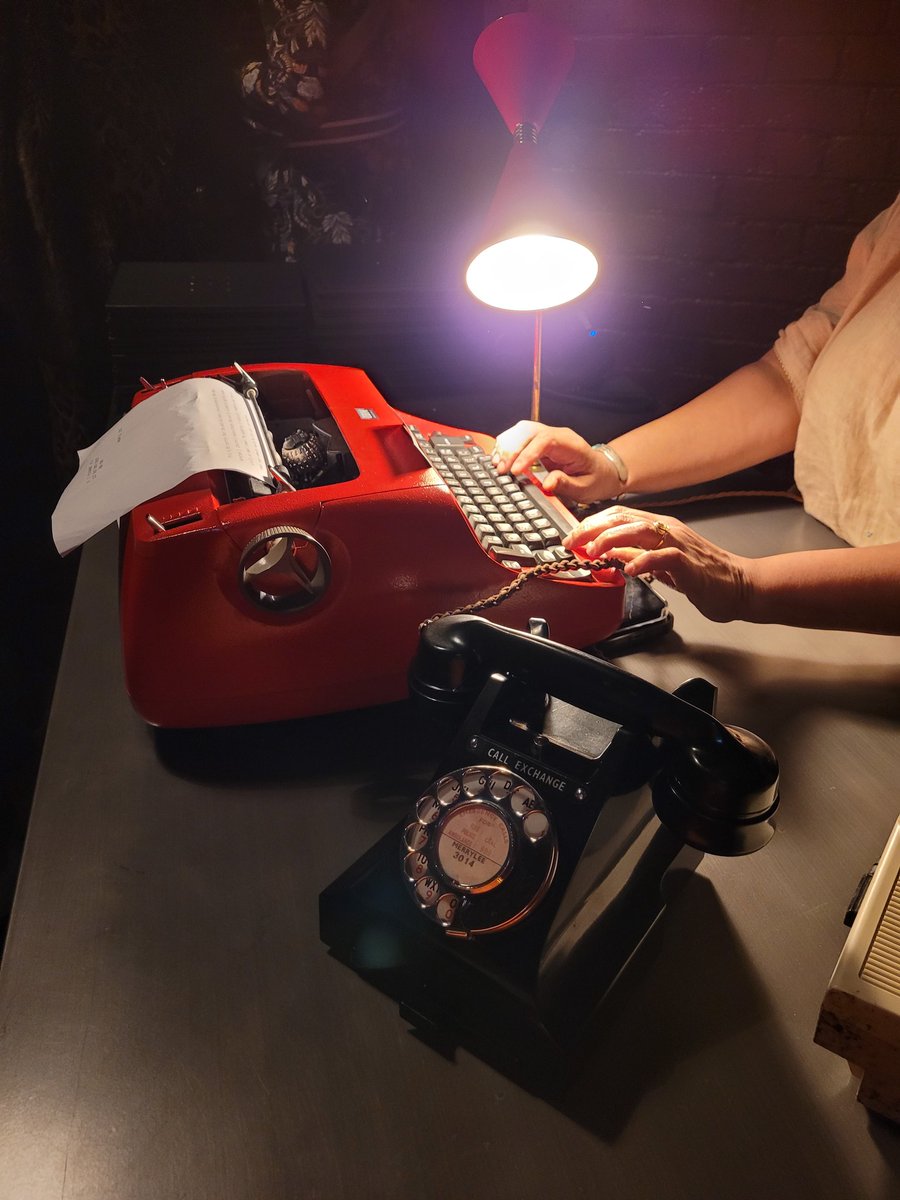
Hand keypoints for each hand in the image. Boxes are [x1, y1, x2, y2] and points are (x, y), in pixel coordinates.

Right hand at [491, 421, 619, 503]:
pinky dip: (507, 447)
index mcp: (571, 444)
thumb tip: (547, 484)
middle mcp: (558, 435)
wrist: (601, 472)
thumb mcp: (585, 488)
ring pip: (521, 431)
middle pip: (530, 432)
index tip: (515, 471)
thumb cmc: (595, 479)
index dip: (527, 453)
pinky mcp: (539, 443)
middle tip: (501, 470)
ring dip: (507, 447)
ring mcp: (548, 437)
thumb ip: (566, 484)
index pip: (545, 440)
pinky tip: (500, 460)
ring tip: (497, 466)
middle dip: (512, 449)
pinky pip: (520, 438)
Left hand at [563, 505, 753, 623]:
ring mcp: (680, 543)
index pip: (619, 516)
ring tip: (595, 551)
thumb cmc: (705, 575)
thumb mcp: (662, 565)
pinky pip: (664, 557)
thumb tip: (611, 552)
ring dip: (613, 539)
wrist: (740, 586)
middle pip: (624, 518)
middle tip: (574, 542)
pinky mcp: (690, 563)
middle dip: (594, 528)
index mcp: (660, 527)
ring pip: (641, 530)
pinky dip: (645, 561)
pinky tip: (630, 570)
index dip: (592, 524)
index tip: (573, 538)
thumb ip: (638, 555)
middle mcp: (668, 529)